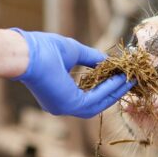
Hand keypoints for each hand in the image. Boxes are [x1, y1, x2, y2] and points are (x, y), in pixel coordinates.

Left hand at [11, 28, 132, 117]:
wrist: (27, 52)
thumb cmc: (43, 49)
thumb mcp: (74, 52)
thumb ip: (91, 59)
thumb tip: (108, 61)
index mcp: (60, 94)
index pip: (88, 96)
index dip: (106, 87)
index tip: (121, 77)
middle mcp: (62, 105)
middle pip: (96, 103)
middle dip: (114, 92)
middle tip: (130, 80)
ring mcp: (65, 107)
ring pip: (98, 103)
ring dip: (115, 91)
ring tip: (129, 79)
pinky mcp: (69, 105)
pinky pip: (95, 99)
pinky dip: (109, 89)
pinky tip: (119, 79)